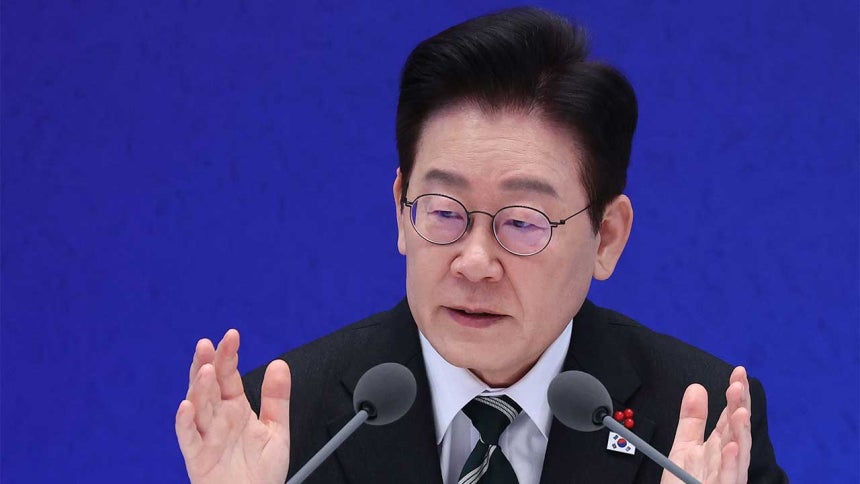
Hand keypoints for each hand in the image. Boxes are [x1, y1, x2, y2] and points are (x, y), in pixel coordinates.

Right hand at [175, 329, 291, 483]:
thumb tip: (280, 363)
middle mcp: (218, 419)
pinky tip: (186, 407)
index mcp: (234, 409)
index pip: (228, 376)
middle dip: (207, 364)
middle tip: (206, 344)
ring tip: (206, 369)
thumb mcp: (276, 429)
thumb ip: (276, 398)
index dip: (228, 356)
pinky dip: (185, 423)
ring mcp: (206, 437)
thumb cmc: (261, 472)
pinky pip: (189, 440)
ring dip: (199, 388)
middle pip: (208, 387)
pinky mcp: (199, 458)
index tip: (232, 335)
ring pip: (198, 408)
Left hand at [662, 366, 751, 483]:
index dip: (735, 395)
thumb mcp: (684, 448)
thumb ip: (692, 420)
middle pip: (737, 431)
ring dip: (741, 433)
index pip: (730, 417)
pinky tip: (732, 447)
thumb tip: (697, 387)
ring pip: (739, 455)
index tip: (738, 372)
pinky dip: (732, 464)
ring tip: (740, 411)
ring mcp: (727, 477)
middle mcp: (727, 461)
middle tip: (738, 384)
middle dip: (740, 407)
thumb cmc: (685, 483)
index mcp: (720, 448)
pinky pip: (730, 478)